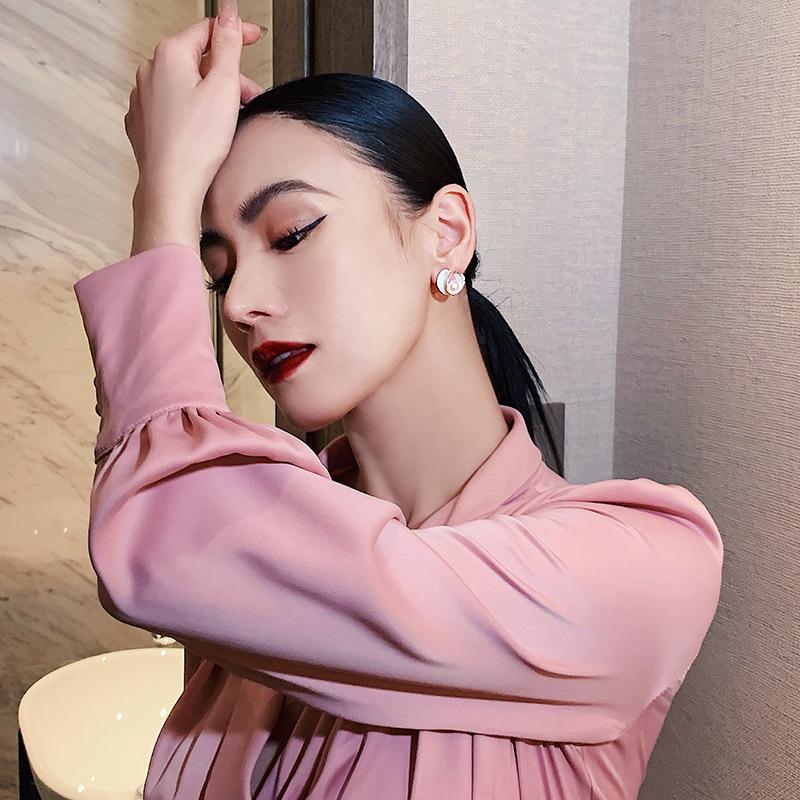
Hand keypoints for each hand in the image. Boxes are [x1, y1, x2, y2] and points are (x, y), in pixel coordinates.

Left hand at [126, 0, 264, 254]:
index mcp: (170, 55)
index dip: (235, 31)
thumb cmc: (195, 144)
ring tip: (230, 119)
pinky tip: (206, 131)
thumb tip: (228, 14)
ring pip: (185, 84)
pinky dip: (192, 112)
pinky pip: (173, 107)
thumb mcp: (224, 87)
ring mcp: (143, 98)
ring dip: (210, 94)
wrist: (171, 186)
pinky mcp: (143, 123)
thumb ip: (228, 45)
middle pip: (197, 59)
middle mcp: (150, 71)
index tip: (252, 36)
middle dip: (227, 74)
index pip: (207, 29)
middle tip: (250, 95)